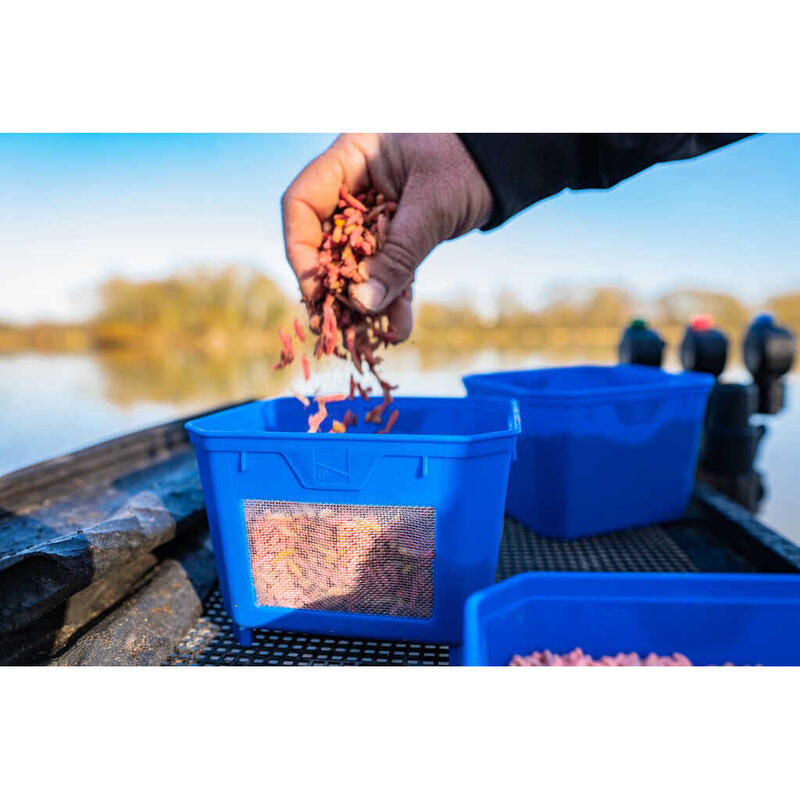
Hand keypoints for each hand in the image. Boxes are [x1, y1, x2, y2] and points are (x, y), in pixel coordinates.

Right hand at [281, 133, 492, 341]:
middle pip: (324, 241)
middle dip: (334, 287)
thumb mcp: (431, 207)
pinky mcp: (396, 234)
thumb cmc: (469, 163)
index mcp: (351, 158)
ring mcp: (374, 212)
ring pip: (357, 263)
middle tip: (338, 327)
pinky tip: (400, 327)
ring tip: (372, 336)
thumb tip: (363, 304)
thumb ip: (397, 255)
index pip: (302, 204)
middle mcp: (355, 185)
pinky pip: (386, 269)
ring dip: (366, 301)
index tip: (316, 290)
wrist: (508, 164)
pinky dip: (393, 297)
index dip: (301, 249)